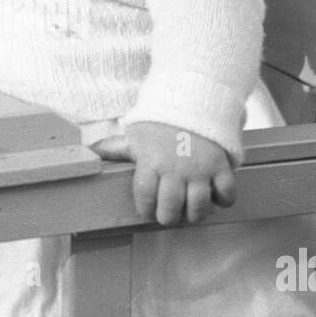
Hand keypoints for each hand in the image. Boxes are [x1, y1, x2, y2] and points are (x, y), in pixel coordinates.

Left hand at [91, 122, 235, 225]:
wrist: (194, 100)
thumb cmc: (161, 123)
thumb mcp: (136, 135)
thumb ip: (115, 148)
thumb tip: (89, 152)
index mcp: (151, 161)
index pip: (144, 196)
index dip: (145, 208)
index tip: (147, 209)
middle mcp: (175, 168)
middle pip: (170, 208)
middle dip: (167, 216)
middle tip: (168, 214)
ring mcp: (200, 169)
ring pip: (198, 206)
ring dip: (193, 214)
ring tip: (189, 211)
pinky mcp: (221, 166)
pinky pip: (226, 193)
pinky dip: (223, 200)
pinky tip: (214, 197)